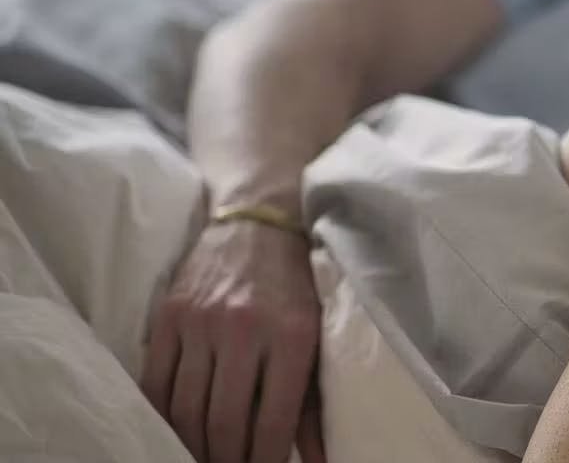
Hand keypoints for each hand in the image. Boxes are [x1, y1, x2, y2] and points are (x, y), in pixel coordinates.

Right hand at [141, 221, 324, 462]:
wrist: (256, 223)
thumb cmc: (295, 285)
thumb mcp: (317, 335)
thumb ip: (314, 399)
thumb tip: (319, 458)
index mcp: (292, 336)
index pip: (274, 418)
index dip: (266, 458)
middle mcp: (244, 330)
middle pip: (225, 421)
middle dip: (227, 459)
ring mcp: (200, 323)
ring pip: (186, 408)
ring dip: (193, 446)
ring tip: (203, 460)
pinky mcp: (168, 317)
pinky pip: (156, 383)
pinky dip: (162, 417)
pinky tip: (172, 432)